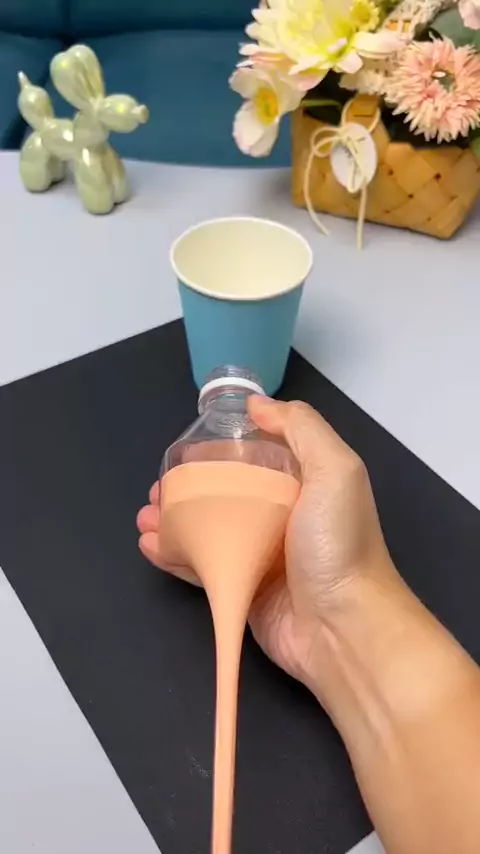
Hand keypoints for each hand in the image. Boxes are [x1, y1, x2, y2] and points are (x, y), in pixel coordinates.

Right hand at [137, 397, 398, 691]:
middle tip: (158, 489)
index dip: (219, 450)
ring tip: (145, 516)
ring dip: (174, 521)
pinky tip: (150, 544)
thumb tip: (257, 403)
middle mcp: (281, 517)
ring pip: (208, 530)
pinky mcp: (242, 588)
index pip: (256, 457)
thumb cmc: (338, 543)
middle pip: (225, 494)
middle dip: (188, 489)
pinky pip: (202, 566)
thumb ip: (300, 427)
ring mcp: (259, 555)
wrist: (344, 627)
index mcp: (304, 484)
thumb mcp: (334, 469)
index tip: (187, 449)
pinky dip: (174, 554)